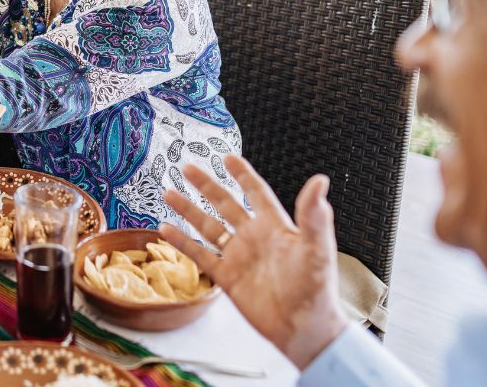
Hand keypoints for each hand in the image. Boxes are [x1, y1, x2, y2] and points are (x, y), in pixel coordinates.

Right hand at [160, 155, 347, 369]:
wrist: (303, 330)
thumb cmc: (315, 290)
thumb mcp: (317, 249)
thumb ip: (314, 215)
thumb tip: (320, 181)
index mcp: (275, 226)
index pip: (257, 193)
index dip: (243, 175)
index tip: (228, 157)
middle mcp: (254, 237)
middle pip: (225, 204)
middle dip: (206, 186)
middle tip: (187, 167)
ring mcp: (239, 257)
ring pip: (208, 227)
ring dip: (189, 210)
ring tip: (169, 193)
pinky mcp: (227, 277)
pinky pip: (200, 255)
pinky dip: (182, 242)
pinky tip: (166, 230)